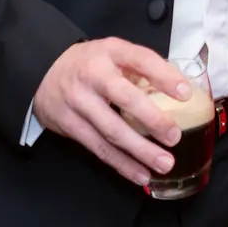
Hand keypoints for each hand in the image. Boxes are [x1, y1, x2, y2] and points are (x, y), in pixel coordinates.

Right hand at [32, 39, 189, 185]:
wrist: (42, 71)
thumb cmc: (89, 63)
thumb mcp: (112, 53)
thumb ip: (139, 68)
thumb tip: (177, 88)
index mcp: (110, 52)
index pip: (141, 59)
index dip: (164, 76)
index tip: (186, 93)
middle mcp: (93, 75)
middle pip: (125, 99)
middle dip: (152, 120)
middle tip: (174, 136)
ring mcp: (79, 101)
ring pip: (112, 131)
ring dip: (140, 151)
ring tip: (165, 164)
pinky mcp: (70, 125)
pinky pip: (99, 148)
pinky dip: (122, 164)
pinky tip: (141, 175)